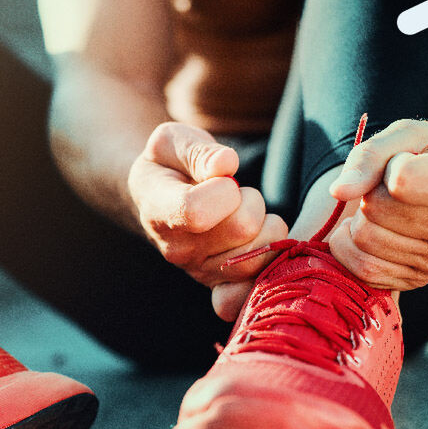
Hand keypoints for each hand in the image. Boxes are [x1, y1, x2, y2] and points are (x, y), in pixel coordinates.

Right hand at [128, 122, 287, 319]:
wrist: (160, 197)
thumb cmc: (168, 164)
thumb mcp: (171, 141)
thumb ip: (196, 150)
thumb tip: (226, 165)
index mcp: (159, 211)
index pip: (198, 211)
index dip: (223, 188)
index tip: (220, 176)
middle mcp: (178, 249)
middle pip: (242, 228)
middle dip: (251, 200)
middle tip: (236, 193)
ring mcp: (200, 271)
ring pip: (260, 254)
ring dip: (265, 226)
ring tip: (243, 214)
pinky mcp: (222, 284)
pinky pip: (255, 287)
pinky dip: (268, 265)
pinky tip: (259, 242)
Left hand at [327, 119, 427, 290]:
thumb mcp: (407, 135)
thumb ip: (369, 157)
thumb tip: (338, 192)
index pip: (400, 181)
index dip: (390, 166)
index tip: (406, 161)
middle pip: (376, 212)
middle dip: (371, 193)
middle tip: (389, 186)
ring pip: (366, 241)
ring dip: (361, 219)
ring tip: (383, 206)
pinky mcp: (420, 280)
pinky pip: (365, 271)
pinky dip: (351, 247)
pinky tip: (366, 228)